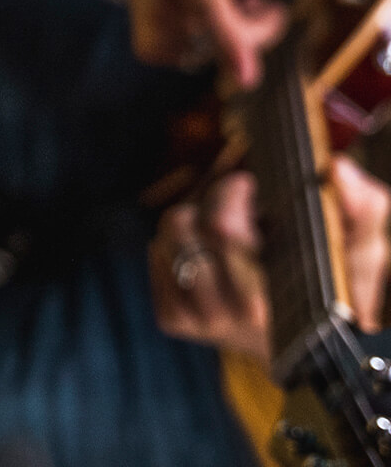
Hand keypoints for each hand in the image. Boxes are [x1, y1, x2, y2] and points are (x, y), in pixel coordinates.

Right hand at [119, 0, 307, 88]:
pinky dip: (208, 47)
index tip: (247, 77)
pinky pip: (195, 61)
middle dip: (257, 28)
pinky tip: (205, 23)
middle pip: (229, 39)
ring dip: (233, 35)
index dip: (230, 42)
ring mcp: (152, 29)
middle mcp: (164, 4)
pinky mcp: (147, 47)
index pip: (211, 10)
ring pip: (214, 55)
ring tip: (233, 3)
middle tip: (264, 2)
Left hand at [149, 155, 390, 366]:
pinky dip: (178, 245)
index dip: (232, 194)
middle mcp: (229, 313)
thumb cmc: (332, 285)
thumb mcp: (360, 249)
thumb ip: (361, 208)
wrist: (308, 347)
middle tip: (240, 201)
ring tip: (224, 228)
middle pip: (189, 225)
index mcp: (271, 297)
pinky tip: (210, 253)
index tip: (251, 186)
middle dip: (214, 199)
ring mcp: (198, 319)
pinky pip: (156, 257)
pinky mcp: (174, 320)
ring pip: (168, 238)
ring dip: (193, 220)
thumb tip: (337, 170)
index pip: (223, 227)